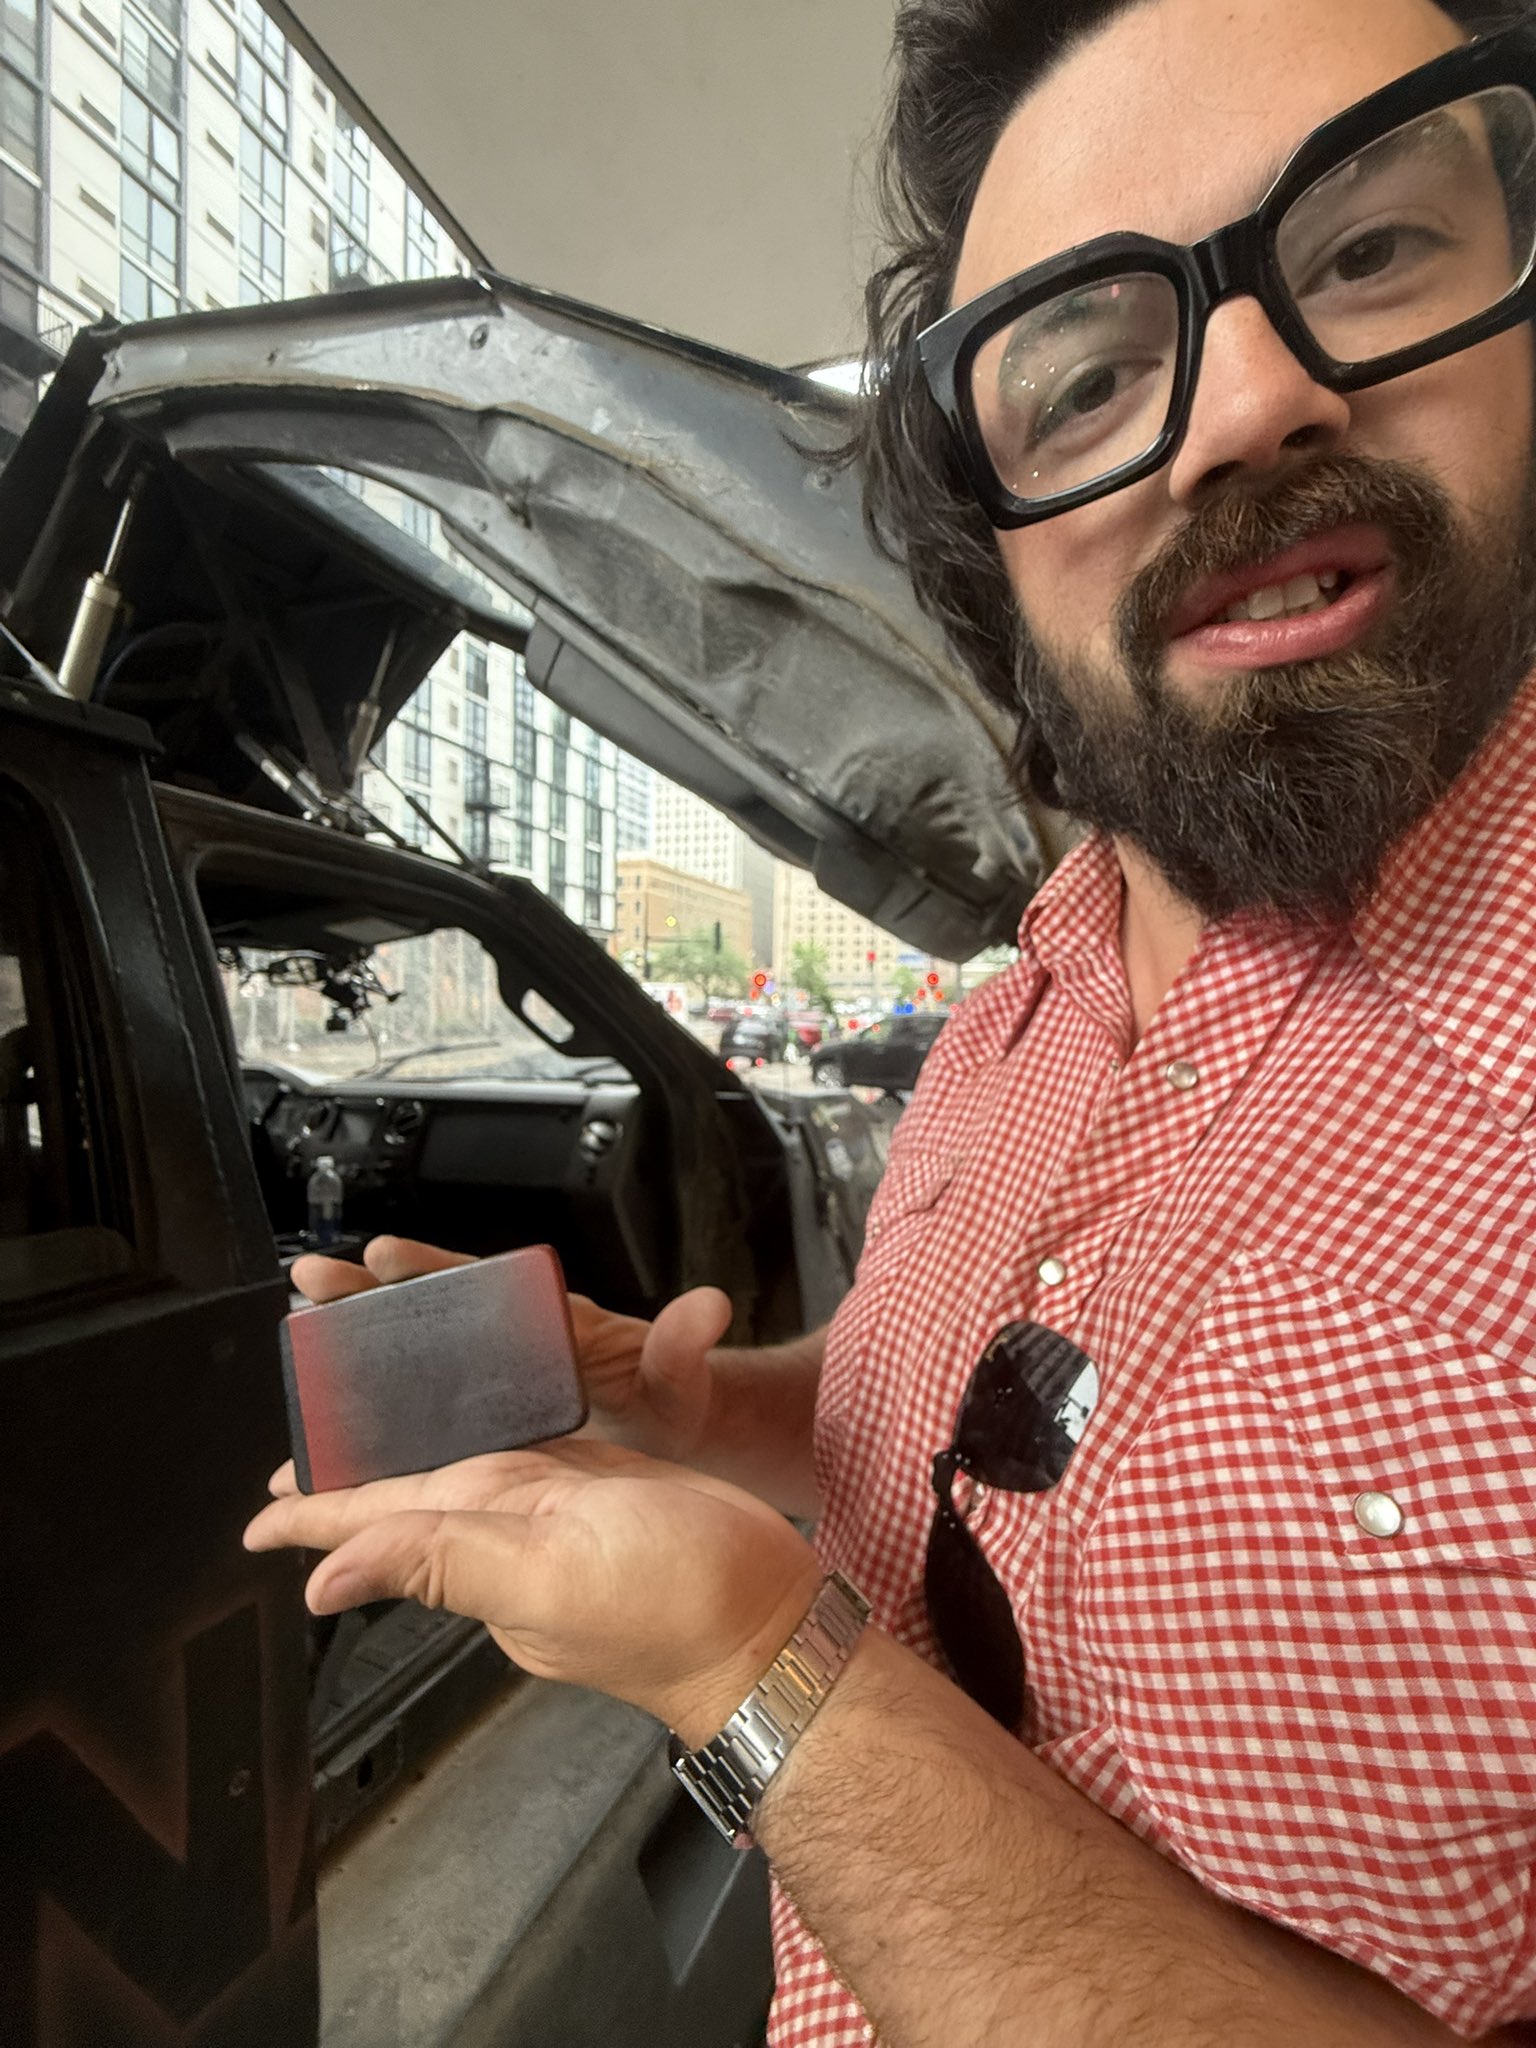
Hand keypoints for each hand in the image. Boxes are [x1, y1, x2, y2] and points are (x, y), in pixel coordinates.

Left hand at [243, 1439, 820, 1743]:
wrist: (770, 1620)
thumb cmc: (672, 1608)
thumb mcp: (544, 1573)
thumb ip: (438, 1561)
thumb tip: (320, 1581)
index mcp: (474, 1539)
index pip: (367, 1522)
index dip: (308, 1511)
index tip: (254, 1511)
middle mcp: (501, 1523)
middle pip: (404, 1480)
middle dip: (349, 1454)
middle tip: (304, 1417)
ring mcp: (550, 1506)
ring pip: (463, 1455)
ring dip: (413, 1428)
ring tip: (370, 1399)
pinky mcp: (599, 1484)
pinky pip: (526, 1439)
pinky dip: (492, 1415)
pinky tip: (484, 1396)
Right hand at [292, 1235, 730, 1464]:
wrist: (679, 1460)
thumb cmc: (676, 1408)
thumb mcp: (680, 1381)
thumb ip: (683, 1347)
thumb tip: (705, 1307)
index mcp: (549, 1326)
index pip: (480, 1284)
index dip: (429, 1267)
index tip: (384, 1252)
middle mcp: (510, 1350)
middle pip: (426, 1315)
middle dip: (365, 1297)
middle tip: (309, 1281)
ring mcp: (492, 1394)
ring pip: (413, 1369)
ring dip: (357, 1363)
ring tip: (301, 1363)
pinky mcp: (485, 1437)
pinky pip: (422, 1422)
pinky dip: (377, 1426)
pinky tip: (335, 1445)